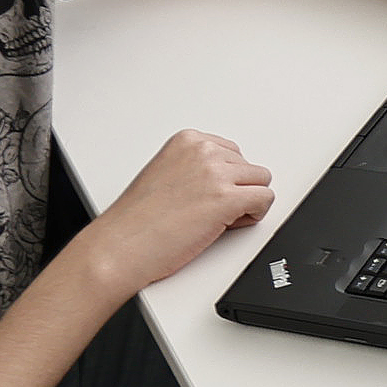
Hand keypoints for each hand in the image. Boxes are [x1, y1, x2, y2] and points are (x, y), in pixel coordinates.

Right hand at [79, 128, 275, 295]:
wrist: (121, 245)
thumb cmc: (136, 220)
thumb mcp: (166, 173)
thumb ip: (196, 167)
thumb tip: (224, 177)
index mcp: (188, 141)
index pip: (232, 153)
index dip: (224, 179)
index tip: (206, 195)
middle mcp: (203, 151)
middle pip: (249, 168)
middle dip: (236, 191)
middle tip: (209, 212)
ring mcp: (216, 173)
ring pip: (261, 182)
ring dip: (246, 203)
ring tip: (216, 219)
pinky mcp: (226, 199)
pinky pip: (265, 200)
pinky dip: (254, 215)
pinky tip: (227, 226)